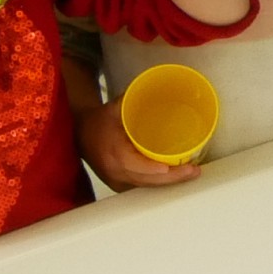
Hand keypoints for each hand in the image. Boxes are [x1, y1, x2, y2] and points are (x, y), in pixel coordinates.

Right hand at [76, 99, 197, 191]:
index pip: (131, 163)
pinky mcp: (118, 182)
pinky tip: (174, 178)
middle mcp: (113, 168)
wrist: (79, 134)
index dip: (149, 168)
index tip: (167, 168)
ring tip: (189, 174)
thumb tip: (159, 87)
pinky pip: (140, 186)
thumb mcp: (115, 107)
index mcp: (112, 150)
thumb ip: (135, 98)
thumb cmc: (99, 120)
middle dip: (170, 178)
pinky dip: (157, 183)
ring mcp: (115, 178)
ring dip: (167, 183)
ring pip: (144, 186)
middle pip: (144, 179)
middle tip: (193, 171)